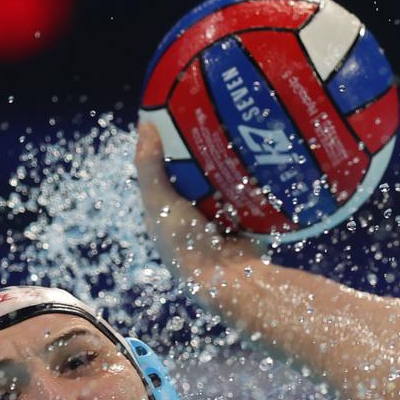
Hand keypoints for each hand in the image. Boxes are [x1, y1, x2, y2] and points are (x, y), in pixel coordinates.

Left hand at [134, 122, 261, 287]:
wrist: (233, 279)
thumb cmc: (187, 246)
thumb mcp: (161, 203)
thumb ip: (150, 167)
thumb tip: (145, 124)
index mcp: (165, 217)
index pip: (163, 173)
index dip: (169, 148)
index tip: (180, 119)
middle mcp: (191, 219)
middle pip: (194, 175)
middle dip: (203, 152)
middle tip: (214, 119)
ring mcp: (219, 221)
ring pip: (221, 182)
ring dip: (228, 163)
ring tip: (236, 131)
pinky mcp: (244, 223)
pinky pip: (245, 193)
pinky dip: (248, 178)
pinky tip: (254, 157)